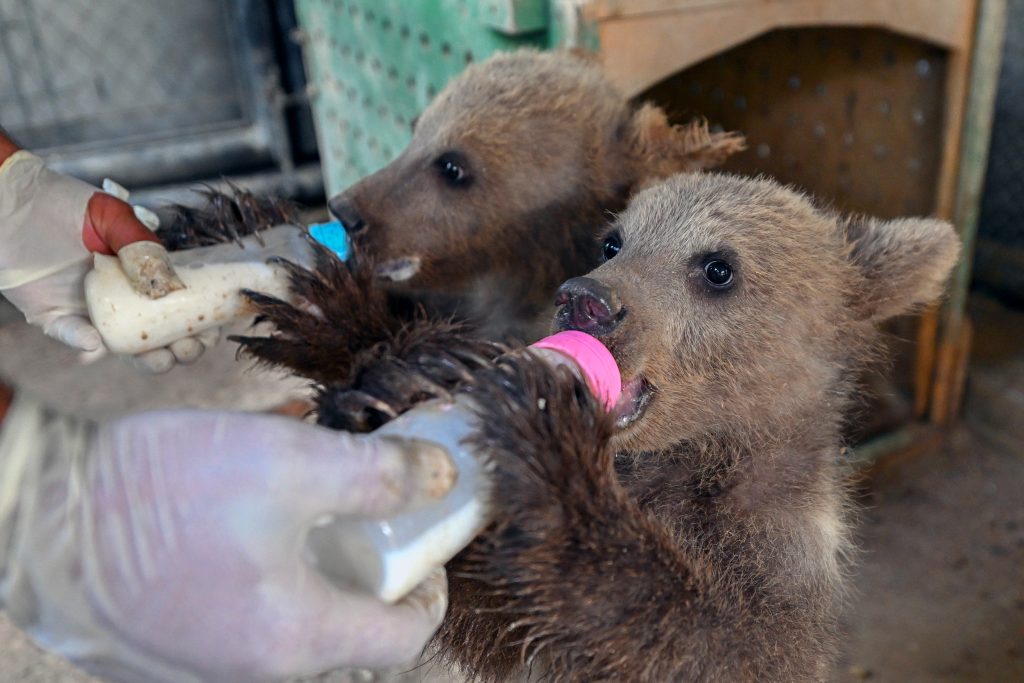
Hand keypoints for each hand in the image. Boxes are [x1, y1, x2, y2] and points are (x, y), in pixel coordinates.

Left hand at [0, 151, 215, 370]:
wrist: (10, 200)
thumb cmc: (65, 204)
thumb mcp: (115, 219)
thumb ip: (143, 249)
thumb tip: (169, 290)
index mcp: (142, 277)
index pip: (182, 308)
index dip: (203, 322)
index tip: (218, 327)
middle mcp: (121, 300)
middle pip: (161, 337)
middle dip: (185, 348)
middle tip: (193, 344)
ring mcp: (90, 312)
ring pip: (126, 349)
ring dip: (149, 359)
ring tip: (163, 357)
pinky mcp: (53, 317)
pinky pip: (70, 336)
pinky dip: (83, 342)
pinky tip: (96, 343)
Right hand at [0, 403, 451, 682]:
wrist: (37, 511)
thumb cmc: (157, 492)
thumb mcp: (289, 462)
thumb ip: (376, 475)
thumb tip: (439, 479)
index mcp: (295, 639)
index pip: (402, 637)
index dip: (428, 587)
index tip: (421, 544)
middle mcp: (254, 671)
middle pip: (347, 630)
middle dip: (367, 566)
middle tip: (361, 513)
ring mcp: (205, 665)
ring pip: (292, 619)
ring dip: (312, 561)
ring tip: (300, 500)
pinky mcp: (167, 649)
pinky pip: (240, 618)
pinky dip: (261, 573)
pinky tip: (244, 519)